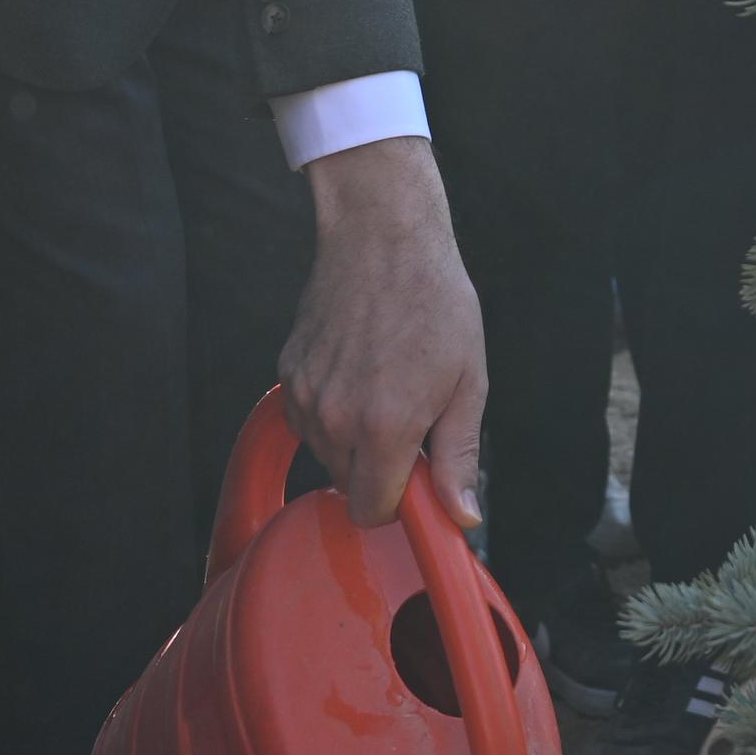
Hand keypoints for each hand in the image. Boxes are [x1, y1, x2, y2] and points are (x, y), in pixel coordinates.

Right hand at [282, 135, 484, 524]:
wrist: (382, 238)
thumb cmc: (434, 302)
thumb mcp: (467, 382)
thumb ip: (458, 457)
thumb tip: (462, 516)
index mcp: (384, 428)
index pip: (372, 510)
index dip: (399, 503)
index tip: (418, 476)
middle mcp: (335, 419)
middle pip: (348, 485)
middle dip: (378, 469)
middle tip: (410, 419)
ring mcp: (306, 394)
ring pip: (325, 452)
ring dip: (352, 439)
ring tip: (384, 385)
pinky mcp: (288, 372)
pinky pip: (306, 418)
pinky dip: (330, 410)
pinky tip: (357, 371)